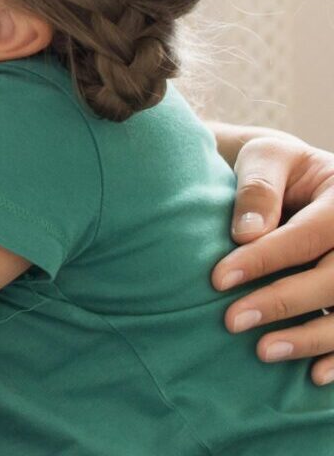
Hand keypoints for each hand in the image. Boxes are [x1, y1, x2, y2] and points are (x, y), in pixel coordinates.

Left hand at [211, 133, 333, 385]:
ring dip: (312, 337)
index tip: (218, 279)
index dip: (265, 259)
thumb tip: (247, 233)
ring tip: (264, 351)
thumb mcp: (265, 158)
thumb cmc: (276, 168)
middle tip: (232, 321)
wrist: (298, 178)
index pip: (309, 234)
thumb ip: (258, 188)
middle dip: (285, 302)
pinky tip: (314, 375)